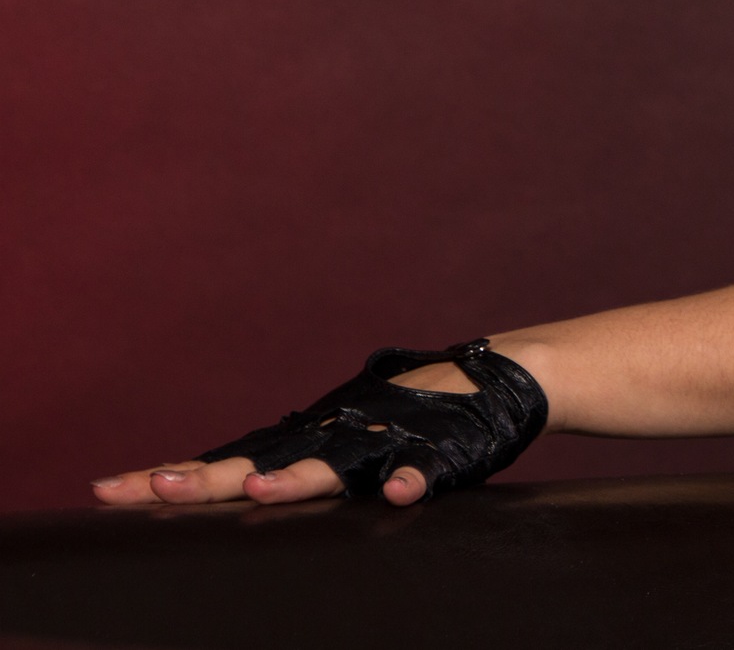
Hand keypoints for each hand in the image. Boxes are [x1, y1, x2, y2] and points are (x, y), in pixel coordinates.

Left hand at [89, 450, 433, 507]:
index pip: (224, 460)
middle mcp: (332, 436)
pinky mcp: (436, 449)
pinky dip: (408, 479)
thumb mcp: (336, 437)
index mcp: (304, 437)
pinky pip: (420, 468)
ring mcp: (381, 442)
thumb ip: (289, 463)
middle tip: (157, 487)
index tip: (105, 491)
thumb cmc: (403, 416)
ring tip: (258, 492)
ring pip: (334, 466)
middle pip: (261, 462)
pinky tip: (395, 495)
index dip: (168, 477)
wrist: (493, 374)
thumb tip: (227, 490)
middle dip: (209, 478)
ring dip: (298, 479)